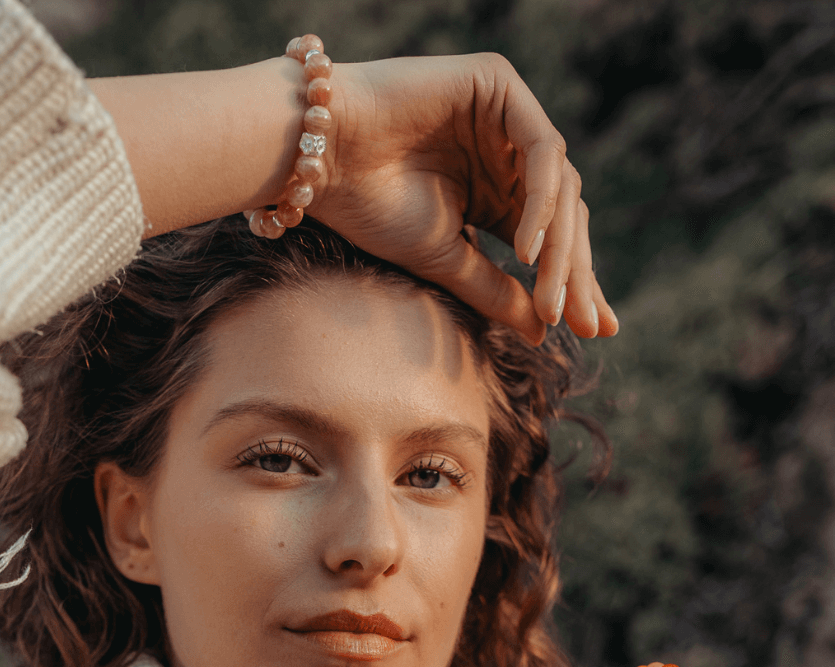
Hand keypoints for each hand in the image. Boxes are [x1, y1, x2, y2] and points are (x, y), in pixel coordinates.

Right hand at [314, 53, 616, 344]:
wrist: (320, 158)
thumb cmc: (370, 208)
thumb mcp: (444, 261)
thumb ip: (497, 291)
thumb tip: (544, 332)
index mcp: (492, 192)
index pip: (547, 241)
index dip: (572, 285)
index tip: (594, 333)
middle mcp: (504, 153)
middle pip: (564, 215)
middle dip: (578, 273)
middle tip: (588, 324)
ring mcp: (505, 116)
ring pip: (561, 187)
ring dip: (562, 249)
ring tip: (552, 299)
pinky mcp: (498, 84)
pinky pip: (542, 149)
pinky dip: (542, 201)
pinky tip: (527, 250)